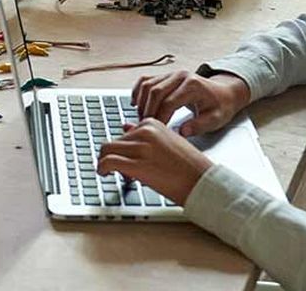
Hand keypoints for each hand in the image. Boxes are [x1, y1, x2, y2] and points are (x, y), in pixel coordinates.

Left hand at [98, 118, 213, 204]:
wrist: (203, 181)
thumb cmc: (189, 166)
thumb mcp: (168, 142)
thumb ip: (146, 134)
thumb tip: (125, 127)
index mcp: (153, 124)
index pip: (125, 132)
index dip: (124, 148)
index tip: (129, 159)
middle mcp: (145, 132)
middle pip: (114, 141)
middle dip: (115, 156)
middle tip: (123, 170)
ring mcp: (140, 148)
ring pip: (106, 149)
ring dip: (105, 162)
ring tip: (113, 173)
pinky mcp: (137, 165)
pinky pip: (107, 162)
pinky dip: (102, 168)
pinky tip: (105, 174)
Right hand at [132, 71, 251, 136]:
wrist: (223, 92)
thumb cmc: (220, 106)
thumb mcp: (215, 119)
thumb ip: (199, 126)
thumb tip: (181, 132)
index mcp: (193, 85)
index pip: (169, 102)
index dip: (160, 118)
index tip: (157, 130)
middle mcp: (180, 76)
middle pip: (155, 92)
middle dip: (147, 111)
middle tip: (145, 126)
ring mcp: (171, 74)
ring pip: (147, 85)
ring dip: (141, 103)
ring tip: (142, 118)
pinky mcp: (165, 76)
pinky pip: (146, 80)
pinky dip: (138, 91)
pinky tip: (136, 104)